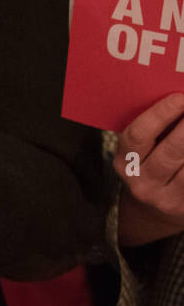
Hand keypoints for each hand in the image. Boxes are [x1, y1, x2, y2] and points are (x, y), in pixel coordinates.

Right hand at [114, 93, 183, 246]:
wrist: (157, 208)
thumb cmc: (151, 165)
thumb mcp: (142, 150)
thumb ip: (154, 129)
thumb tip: (180, 101)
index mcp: (125, 163)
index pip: (138, 135)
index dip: (160, 114)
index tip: (179, 97)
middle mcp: (142, 184)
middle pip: (170, 152)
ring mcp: (167, 200)